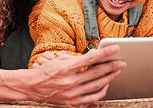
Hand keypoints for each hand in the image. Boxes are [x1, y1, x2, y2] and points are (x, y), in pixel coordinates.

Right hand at [0, 44, 125, 105]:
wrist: (30, 87)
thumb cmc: (44, 71)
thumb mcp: (58, 60)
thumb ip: (75, 58)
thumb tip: (92, 56)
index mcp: (66, 68)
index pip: (91, 58)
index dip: (105, 53)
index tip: (116, 48)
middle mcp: (70, 81)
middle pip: (97, 72)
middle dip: (112, 66)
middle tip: (122, 61)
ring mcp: (71, 93)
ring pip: (97, 85)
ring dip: (109, 77)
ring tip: (116, 71)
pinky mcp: (72, 102)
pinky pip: (92, 98)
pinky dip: (101, 91)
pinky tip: (106, 84)